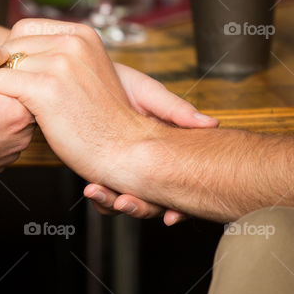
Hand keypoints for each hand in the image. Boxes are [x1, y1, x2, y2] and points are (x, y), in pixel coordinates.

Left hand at [0, 19, 207, 199]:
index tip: (19, 77)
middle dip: (5, 71)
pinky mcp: (47, 88)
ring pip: (2, 65)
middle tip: (11, 97)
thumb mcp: (87, 73)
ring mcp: (61, 63)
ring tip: (13, 108)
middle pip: (11, 46)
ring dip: (1, 88)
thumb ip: (60, 57)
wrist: (126, 151)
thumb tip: (16, 53)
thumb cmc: (101, 121)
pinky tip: (10, 115)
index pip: (24, 29)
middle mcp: (72, 42)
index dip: (14, 54)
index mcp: (82, 35)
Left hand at [100, 62, 216, 223]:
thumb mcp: (149, 93)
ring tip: (95, 191)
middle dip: (139, 207)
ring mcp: (124, 169)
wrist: (81, 76)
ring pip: (125, 200)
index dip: (181, 207)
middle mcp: (149, 165)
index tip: (171, 216)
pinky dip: (99, 197)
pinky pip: (103, 193)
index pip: (181, 187)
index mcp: (168, 150)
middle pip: (153, 201)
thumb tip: (212, 124)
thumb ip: (175, 110)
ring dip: (111, 203)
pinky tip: (91, 188)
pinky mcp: (100, 169)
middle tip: (123, 201)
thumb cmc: (121, 82)